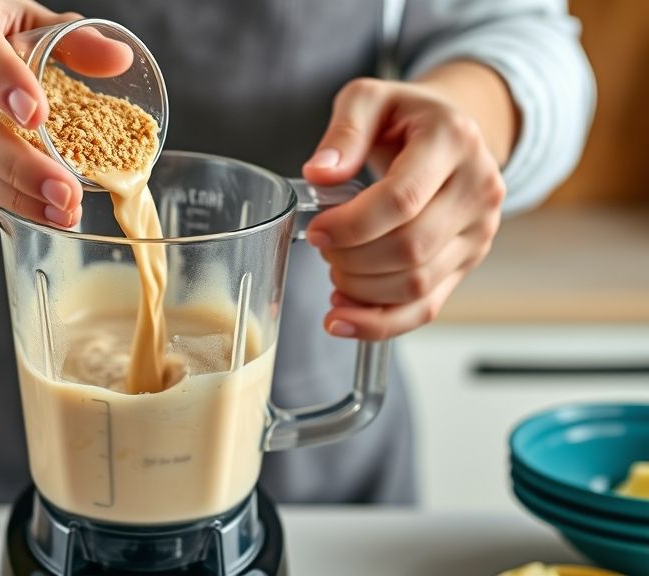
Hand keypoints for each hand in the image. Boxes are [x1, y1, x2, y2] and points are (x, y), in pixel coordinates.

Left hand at [302, 73, 509, 340]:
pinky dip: (380, 323)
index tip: (316, 231)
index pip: (401, 200)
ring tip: (334, 270)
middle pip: (410, 248)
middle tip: (323, 247)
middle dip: (352, 258)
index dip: (350, 225)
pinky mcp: (468, 262)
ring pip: (416, 284)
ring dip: (361, 290)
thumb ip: (344, 130)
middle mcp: (477, 189)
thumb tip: (319, 173)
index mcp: (453, 141)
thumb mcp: (370, 99)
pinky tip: (344, 317)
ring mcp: (478, 231)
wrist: (452, 130)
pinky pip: (426, 308)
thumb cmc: (405, 116)